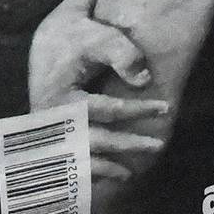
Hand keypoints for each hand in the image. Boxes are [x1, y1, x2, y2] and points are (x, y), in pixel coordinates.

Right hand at [26, 0, 168, 186]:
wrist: (46, 41)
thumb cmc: (75, 36)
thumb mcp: (97, 36)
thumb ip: (121, 53)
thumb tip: (144, 80)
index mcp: (60, 96)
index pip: (107, 110)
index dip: (138, 110)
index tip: (166, 108)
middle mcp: (51, 119)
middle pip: (92, 141)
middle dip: (126, 145)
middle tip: (158, 145)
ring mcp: (47, 132)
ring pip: (78, 157)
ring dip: (105, 167)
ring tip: (130, 173)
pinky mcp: (48, 137)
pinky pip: (66, 163)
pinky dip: (85, 172)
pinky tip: (104, 177)